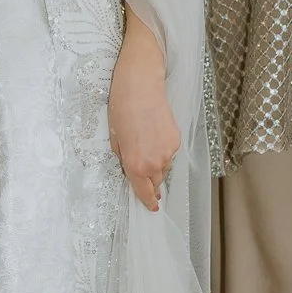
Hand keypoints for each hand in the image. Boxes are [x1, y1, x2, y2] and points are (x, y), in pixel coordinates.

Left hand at [109, 13, 180, 211]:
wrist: (140, 86)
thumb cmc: (121, 109)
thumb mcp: (114, 139)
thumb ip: (123, 159)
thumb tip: (130, 169)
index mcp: (136, 165)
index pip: (144, 192)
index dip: (147, 201)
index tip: (151, 207)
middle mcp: (155, 162)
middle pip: (155, 181)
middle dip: (150, 181)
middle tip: (144, 175)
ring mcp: (168, 151)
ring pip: (163, 167)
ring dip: (156, 164)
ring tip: (145, 146)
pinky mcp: (176, 139)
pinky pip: (169, 153)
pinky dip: (162, 150)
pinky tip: (153, 136)